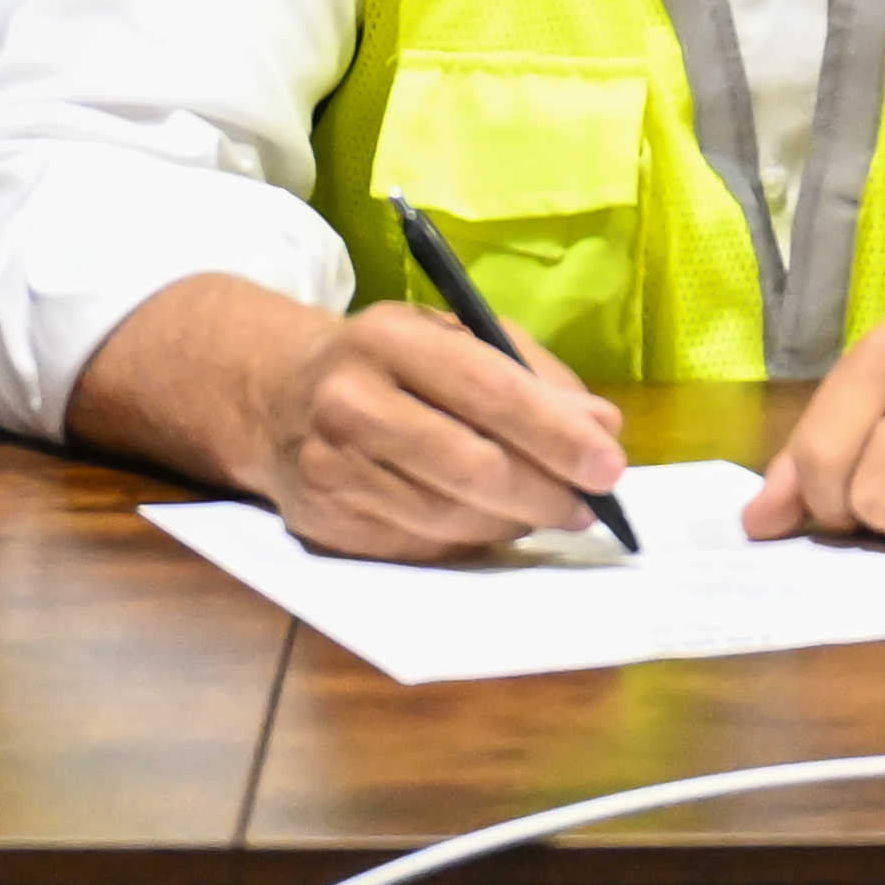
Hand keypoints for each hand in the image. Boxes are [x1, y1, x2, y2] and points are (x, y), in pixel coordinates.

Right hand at [241, 297, 633, 564]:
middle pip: (470, 466)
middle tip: (588, 506)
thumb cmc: (389, 362)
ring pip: (448, 518)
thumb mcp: (453, 336)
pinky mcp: (325, 524)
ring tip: (547, 512)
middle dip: (545, 492)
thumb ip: (533, 376)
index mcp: (389, 337)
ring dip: (513, 523)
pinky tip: (491, 524)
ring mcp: (330, 469)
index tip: (609, 466)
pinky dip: (470, 542)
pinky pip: (419, 548)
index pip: (488, 389)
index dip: (556, 434)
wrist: (275, 395)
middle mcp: (350, 402)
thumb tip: (601, 427)